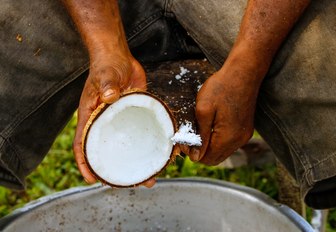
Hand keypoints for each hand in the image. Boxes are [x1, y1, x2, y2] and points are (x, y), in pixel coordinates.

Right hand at [72, 52, 154, 186]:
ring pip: (125, 146)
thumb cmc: (107, 65)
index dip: (85, 163)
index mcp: (90, 116)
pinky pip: (138, 134)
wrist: (119, 57)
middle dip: (116, 170)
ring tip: (150, 175)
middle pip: (106, 151)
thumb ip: (106, 85)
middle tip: (133, 182)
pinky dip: (145, 145)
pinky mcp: (132, 116)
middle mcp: (103, 122)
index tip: (92, 179)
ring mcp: (119, 120)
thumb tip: (109, 97)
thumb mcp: (106, 75)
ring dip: (135, 161)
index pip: (83, 144)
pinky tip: (157, 153)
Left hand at [184, 58, 259, 164]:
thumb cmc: (221, 87)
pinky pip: (229, 143)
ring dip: (209, 146)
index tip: (183, 139)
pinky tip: (211, 126)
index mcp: (227, 137)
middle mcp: (239, 141)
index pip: (206, 159)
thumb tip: (196, 157)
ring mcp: (244, 135)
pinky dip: (218, 140)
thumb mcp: (203, 110)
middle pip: (215, 158)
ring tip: (199, 129)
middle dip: (200, 151)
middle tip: (189, 136)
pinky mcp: (246, 129)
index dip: (192, 153)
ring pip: (222, 152)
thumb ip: (200, 136)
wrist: (244, 72)